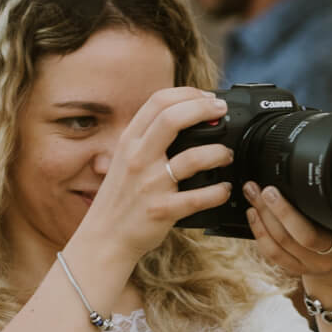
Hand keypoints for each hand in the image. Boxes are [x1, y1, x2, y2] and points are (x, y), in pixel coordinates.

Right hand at [77, 88, 234, 262]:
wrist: (104, 238)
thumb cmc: (120, 197)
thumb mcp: (124, 159)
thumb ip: (147, 138)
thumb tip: (181, 116)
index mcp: (129, 142)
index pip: (158, 102)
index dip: (188, 93)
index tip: (207, 97)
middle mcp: (138, 158)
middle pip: (172, 118)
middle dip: (204, 108)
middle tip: (221, 110)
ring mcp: (150, 184)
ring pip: (193, 158)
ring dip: (218, 152)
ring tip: (226, 155)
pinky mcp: (162, 210)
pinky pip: (198, 198)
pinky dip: (218, 191)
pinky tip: (223, 189)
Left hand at [243, 183, 331, 300]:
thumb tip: (319, 182)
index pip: (320, 228)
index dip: (291, 215)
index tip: (275, 192)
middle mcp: (326, 256)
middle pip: (296, 235)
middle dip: (276, 210)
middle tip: (264, 190)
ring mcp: (309, 265)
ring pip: (281, 244)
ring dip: (263, 219)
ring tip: (253, 196)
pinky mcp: (295, 269)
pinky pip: (273, 254)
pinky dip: (260, 234)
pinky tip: (253, 215)